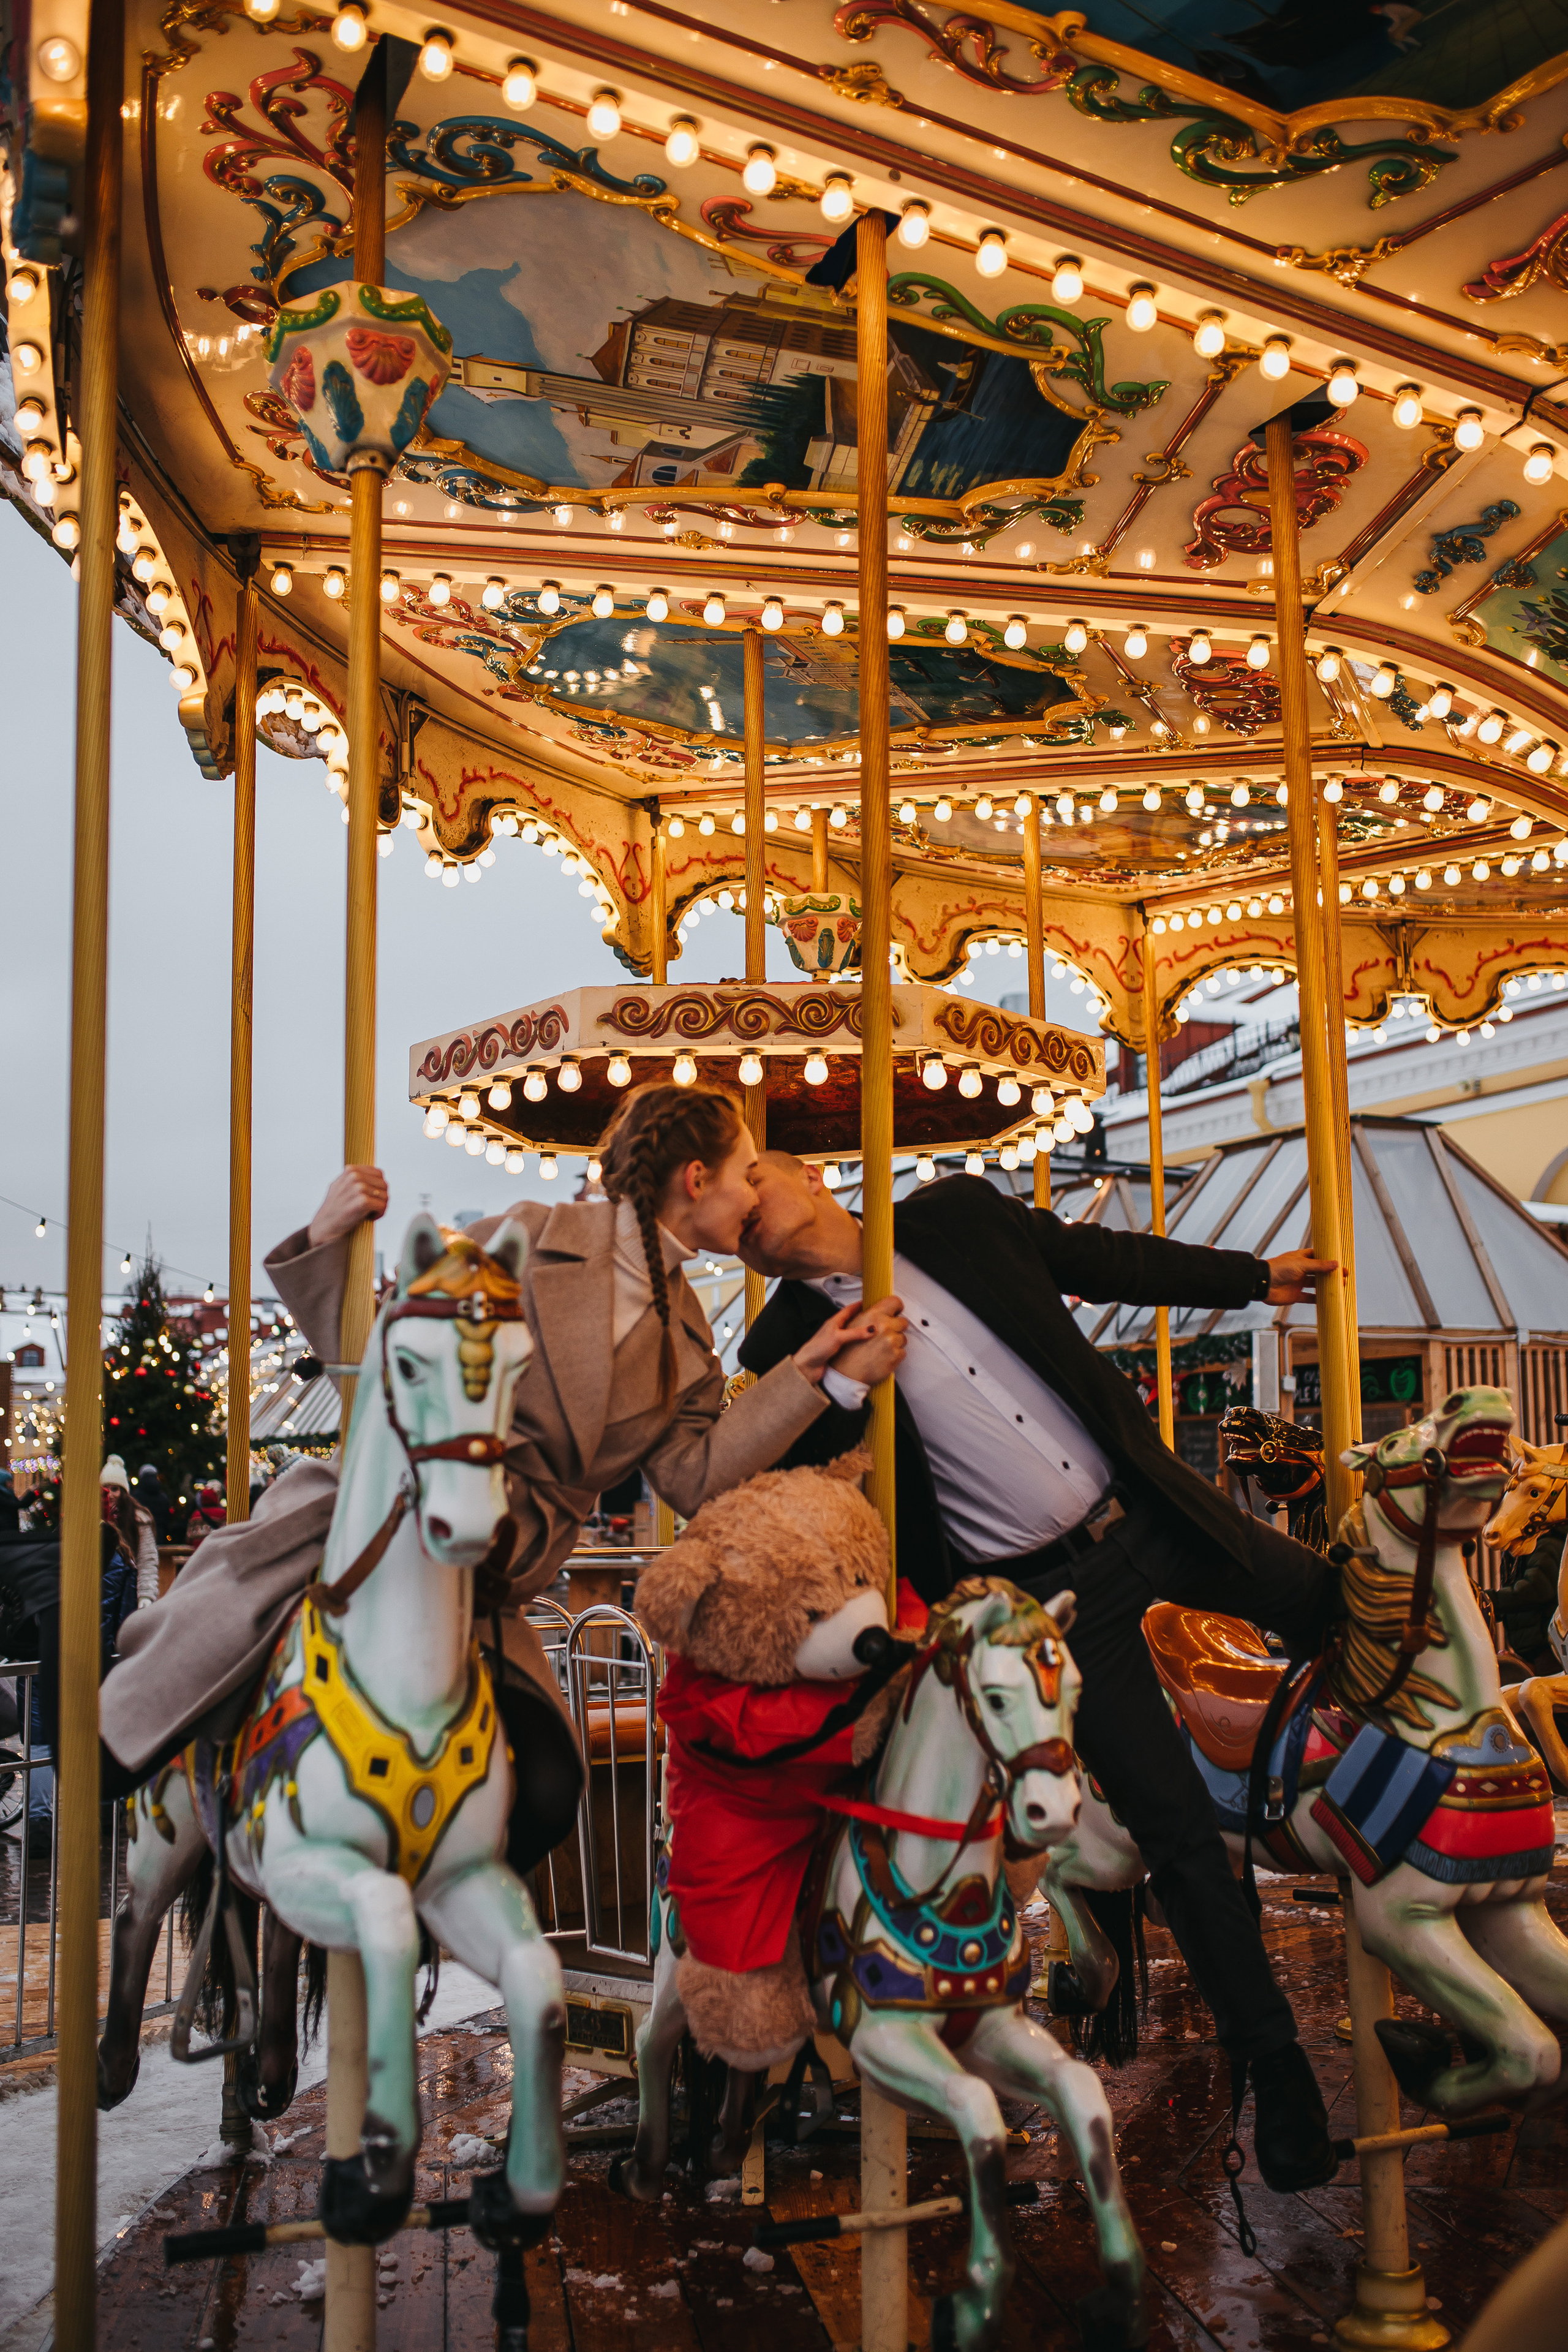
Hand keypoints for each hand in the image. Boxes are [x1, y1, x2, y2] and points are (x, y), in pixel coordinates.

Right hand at [308, 1165, 388, 1249]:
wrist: (324, 1225)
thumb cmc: (334, 1208)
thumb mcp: (340, 1185)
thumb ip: (354, 1177)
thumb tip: (373, 1173)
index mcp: (351, 1170)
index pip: (379, 1174)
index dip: (378, 1187)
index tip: (372, 1197)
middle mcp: (355, 1176)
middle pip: (384, 1185)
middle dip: (381, 1198)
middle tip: (373, 1208)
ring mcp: (359, 1188)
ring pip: (385, 1196)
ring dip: (381, 1207)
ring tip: (370, 1213)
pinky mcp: (363, 1201)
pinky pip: (382, 1206)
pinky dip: (379, 1214)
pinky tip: (370, 1218)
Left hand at [792, 1297, 906, 1387]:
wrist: (807, 1367)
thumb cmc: (816, 1349)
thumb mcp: (838, 1337)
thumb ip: (855, 1333)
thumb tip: (871, 1329)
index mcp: (834, 1322)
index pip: (849, 1309)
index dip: (859, 1304)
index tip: (870, 1301)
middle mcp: (835, 1330)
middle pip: (851, 1320)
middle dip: (863, 1317)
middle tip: (875, 1316)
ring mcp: (837, 1340)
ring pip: (852, 1333)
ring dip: (861, 1331)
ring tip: (874, 1331)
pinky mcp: (838, 1351)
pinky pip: (851, 1345)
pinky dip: (858, 1344)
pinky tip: (865, 1347)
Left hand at [1266, 1248, 1336, 1305]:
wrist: (1263, 1283)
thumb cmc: (1278, 1269)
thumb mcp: (1301, 1264)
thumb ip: (1319, 1265)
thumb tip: (1335, 1264)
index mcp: (1300, 1258)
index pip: (1317, 1256)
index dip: (1329, 1259)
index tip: (1340, 1263)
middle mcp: (1300, 1270)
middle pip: (1319, 1271)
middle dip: (1331, 1274)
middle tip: (1344, 1277)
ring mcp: (1298, 1282)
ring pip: (1316, 1285)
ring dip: (1327, 1287)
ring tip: (1340, 1288)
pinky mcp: (1295, 1295)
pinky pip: (1309, 1298)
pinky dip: (1318, 1299)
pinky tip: (1328, 1300)